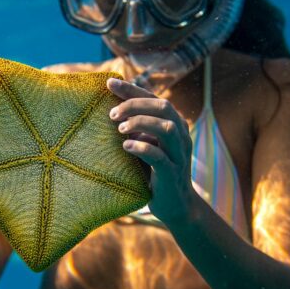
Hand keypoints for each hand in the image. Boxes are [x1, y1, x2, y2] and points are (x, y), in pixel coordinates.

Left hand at [106, 77, 196, 224]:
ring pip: (167, 128)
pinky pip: (160, 157)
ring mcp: (179, 154)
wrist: (176, 205)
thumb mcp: (147, 144)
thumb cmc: (155, 172)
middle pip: (163, 106)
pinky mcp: (172, 174)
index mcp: (173, 123)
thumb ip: (137, 128)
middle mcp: (180, 135)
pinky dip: (142, 147)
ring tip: (120, 128)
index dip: (132, 89)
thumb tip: (111, 109)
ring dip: (141, 123)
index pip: (153, 98)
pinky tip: (126, 147)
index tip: (109, 82)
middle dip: (136, 105)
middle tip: (112, 114)